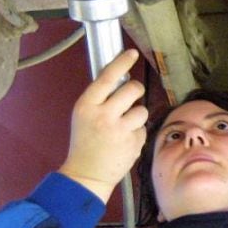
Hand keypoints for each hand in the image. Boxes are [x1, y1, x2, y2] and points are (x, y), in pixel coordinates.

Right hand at [59, 49, 148, 202]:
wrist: (86, 174)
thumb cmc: (85, 142)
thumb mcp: (83, 115)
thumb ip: (100, 98)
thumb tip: (121, 77)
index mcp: (87, 106)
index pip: (108, 77)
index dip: (122, 62)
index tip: (131, 54)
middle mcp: (104, 115)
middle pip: (133, 89)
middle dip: (135, 90)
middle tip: (130, 97)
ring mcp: (120, 130)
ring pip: (142, 109)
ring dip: (136, 115)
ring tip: (123, 126)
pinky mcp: (133, 143)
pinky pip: (143, 128)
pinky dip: (136, 133)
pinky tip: (124, 141)